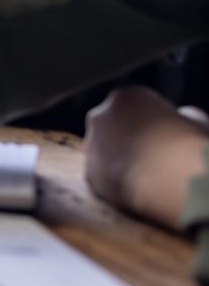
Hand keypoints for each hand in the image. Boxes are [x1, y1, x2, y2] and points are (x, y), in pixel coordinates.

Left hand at [85, 87, 208, 229]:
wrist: (173, 176)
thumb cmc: (190, 143)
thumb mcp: (196, 120)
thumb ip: (183, 115)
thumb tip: (184, 115)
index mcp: (125, 97)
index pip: (133, 108)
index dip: (150, 123)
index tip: (164, 136)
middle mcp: (100, 117)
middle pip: (112, 128)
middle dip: (127, 139)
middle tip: (152, 156)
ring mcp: (91, 146)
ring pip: (104, 153)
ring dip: (119, 161)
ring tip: (147, 174)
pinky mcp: (89, 174)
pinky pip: (103, 177)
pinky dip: (117, 182)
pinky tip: (137, 187)